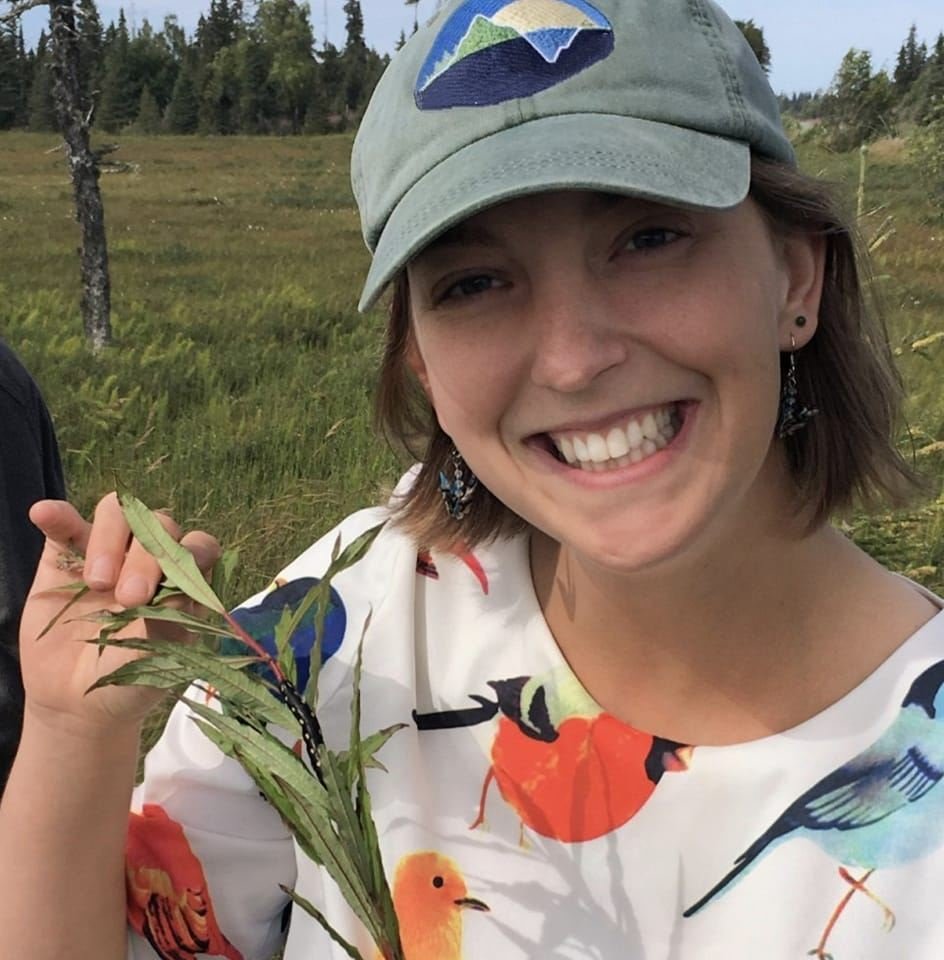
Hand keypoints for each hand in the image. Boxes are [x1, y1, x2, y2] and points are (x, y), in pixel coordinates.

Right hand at [19, 493, 220, 735]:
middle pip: (158, 525)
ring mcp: (109, 553)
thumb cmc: (132, 679)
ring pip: (117, 514)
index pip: (199, 545)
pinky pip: (63, 525)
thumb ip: (170, 619)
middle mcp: (151, 558)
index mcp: (185, 579)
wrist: (79, 702)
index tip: (168, 589)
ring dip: (109, 538)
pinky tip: (45, 514)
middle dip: (146, 557)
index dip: (189, 555)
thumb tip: (173, 587)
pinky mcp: (66, 557)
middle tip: (128, 598)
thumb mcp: (159, 659)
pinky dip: (57, 516)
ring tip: (96, 583)